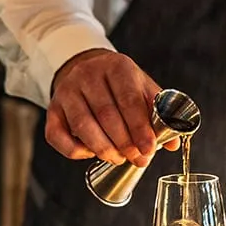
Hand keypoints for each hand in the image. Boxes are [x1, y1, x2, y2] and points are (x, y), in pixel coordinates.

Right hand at [46, 49, 177, 166]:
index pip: (129, 99)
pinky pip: (57, 136)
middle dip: (124, 143)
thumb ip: (159, 112)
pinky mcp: (52, 108)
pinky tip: (91, 153)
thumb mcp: (142, 87)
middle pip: (106, 114)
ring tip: (118, 159)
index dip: (140, 128)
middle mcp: (87, 74)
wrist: (86, 68)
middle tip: (138, 159)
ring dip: (103, 149)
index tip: (149, 150)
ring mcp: (66, 91)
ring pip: (82, 126)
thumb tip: (174, 143)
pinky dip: (75, 151)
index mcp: (116, 66)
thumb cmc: (119, 84)